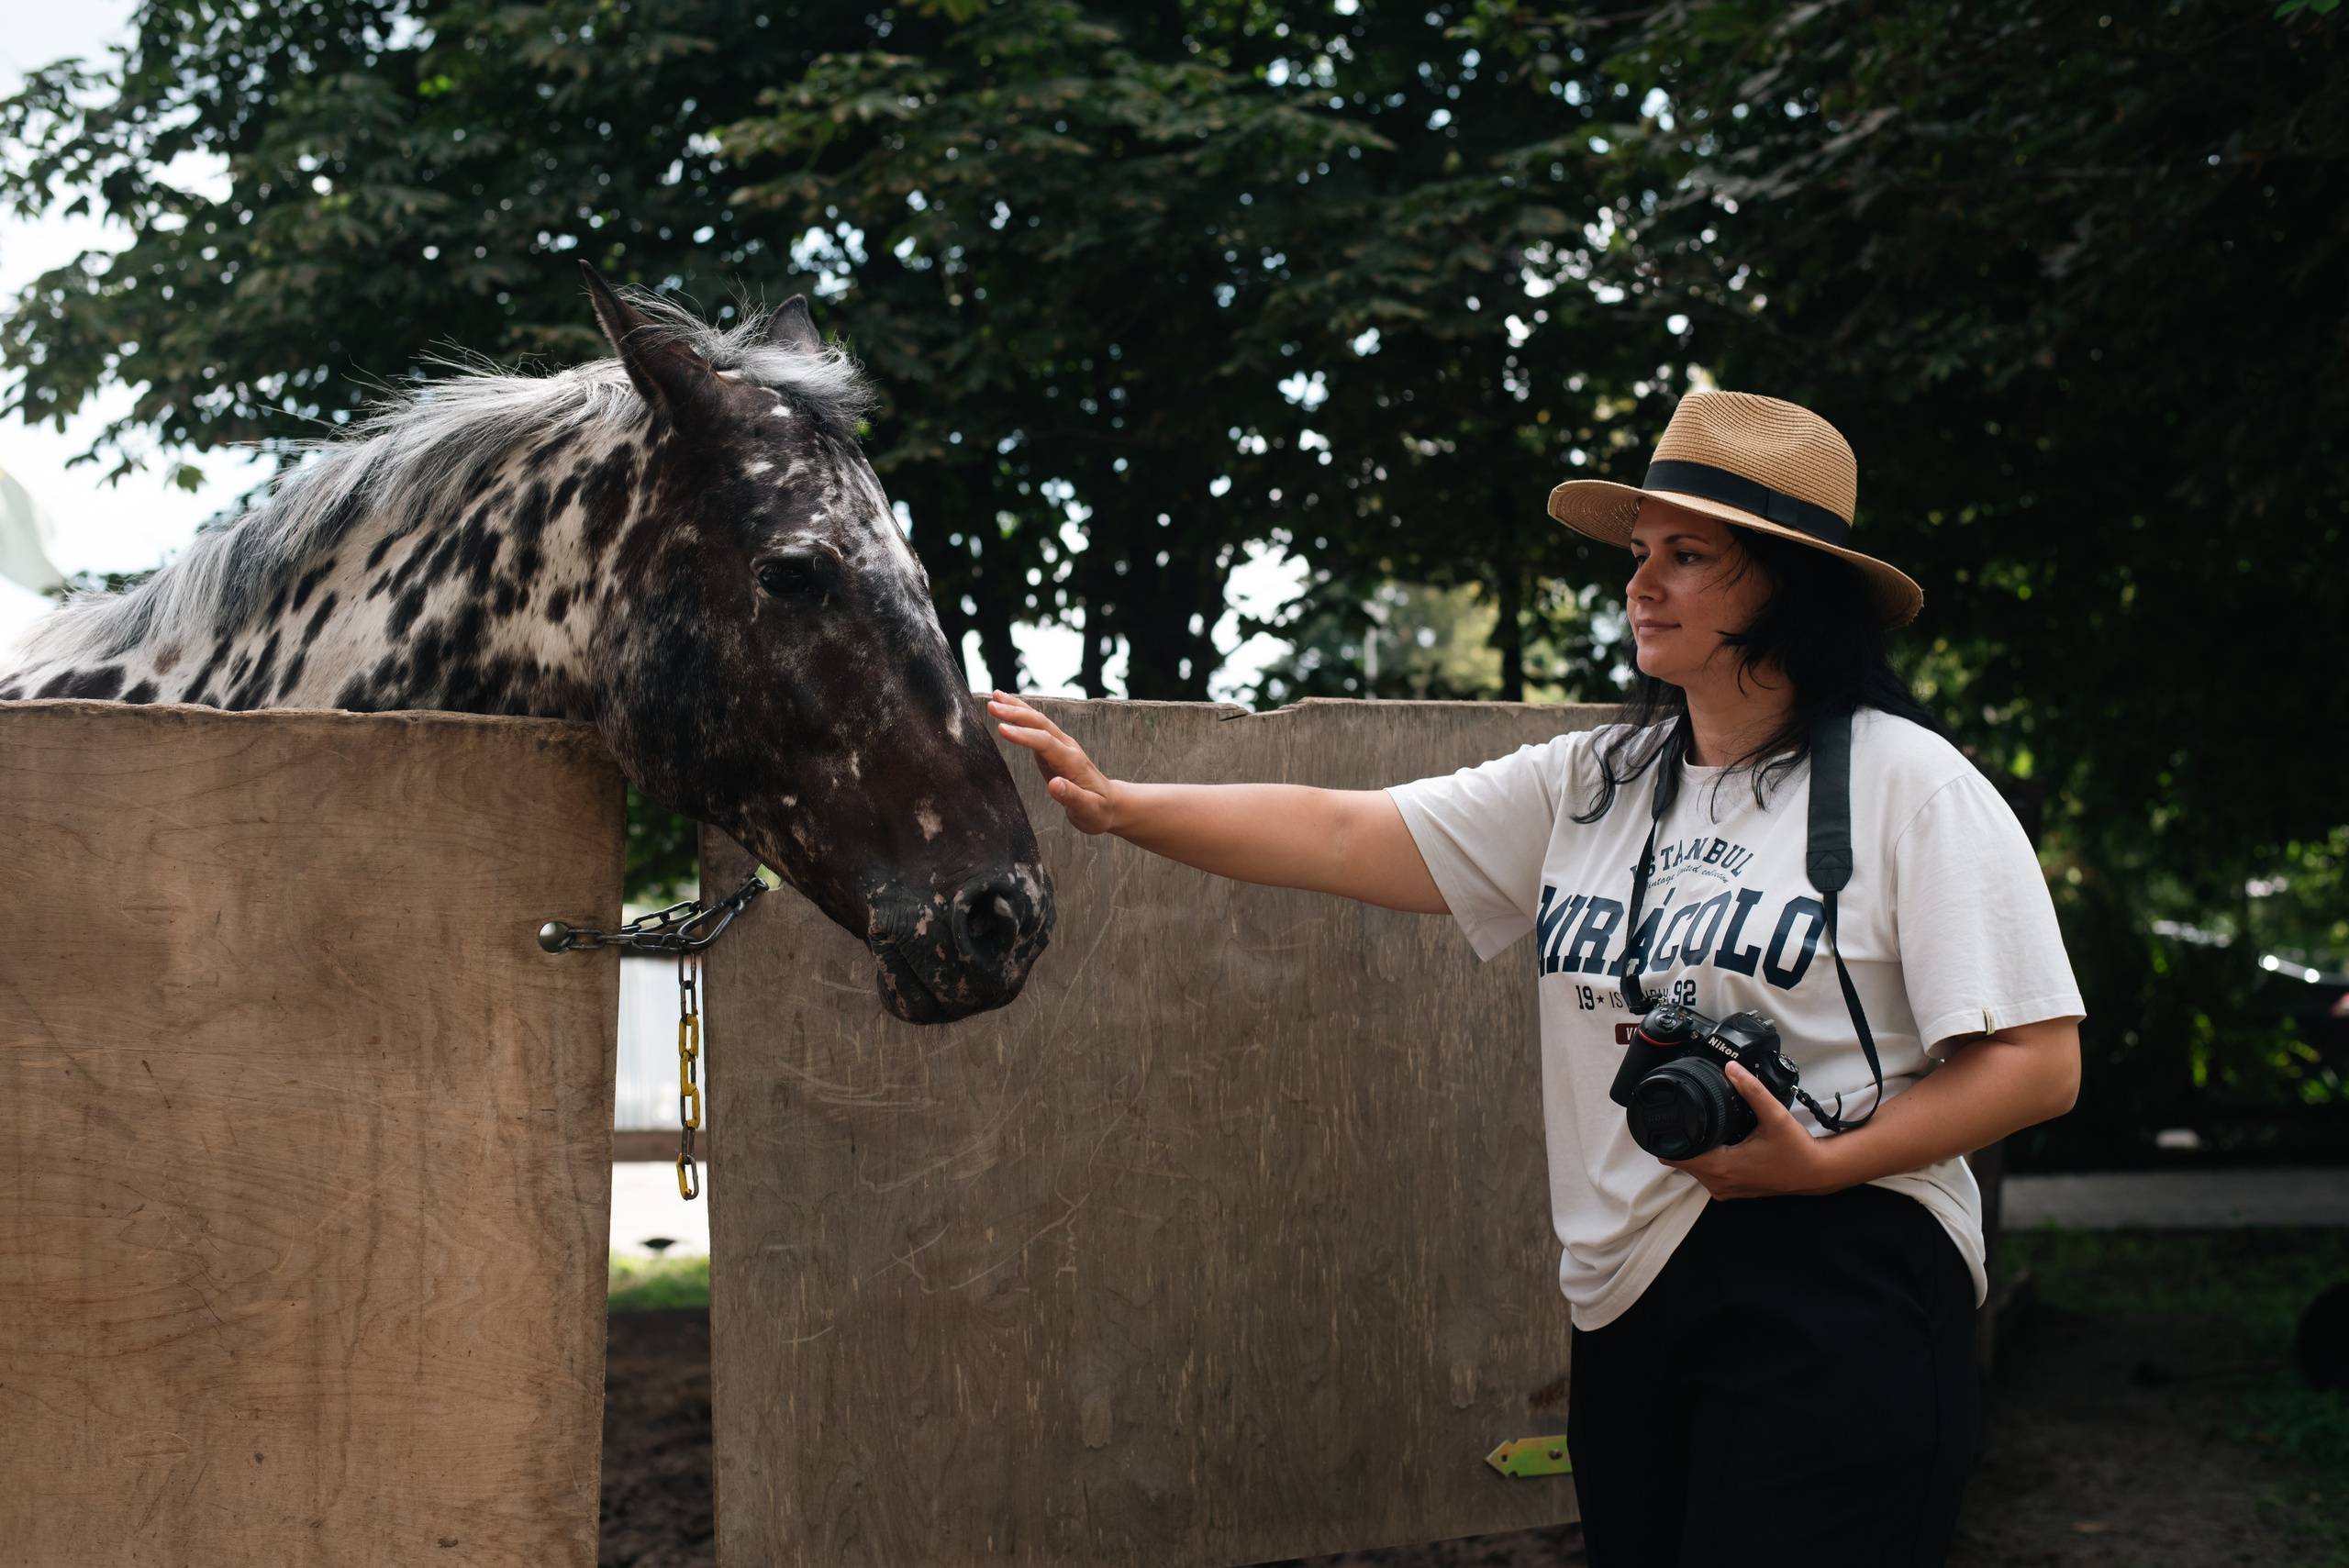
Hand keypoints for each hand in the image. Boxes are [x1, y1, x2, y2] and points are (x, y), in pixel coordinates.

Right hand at [987, 691, 1120, 833]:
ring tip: (995, 696)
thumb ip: (1072, 797)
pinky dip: (1022, 716)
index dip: (1023, 735)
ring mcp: (1061, 746)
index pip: (1045, 743)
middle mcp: (1067, 748)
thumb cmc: (1098, 809)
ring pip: (1038, 721)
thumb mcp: (1088, 810)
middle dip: (1016, 713)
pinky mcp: (1054, 748)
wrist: (1110, 803)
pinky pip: (1036, 728)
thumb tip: (1054, 786)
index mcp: (1072, 762)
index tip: (1001, 728)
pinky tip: (1009, 709)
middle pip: (1040, 724)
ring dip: (1017, 708)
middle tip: (991, 705)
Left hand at [1660, 1062, 1848, 1199]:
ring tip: (1709, 1129)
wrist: (1816, 1173)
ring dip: (1696, 1150)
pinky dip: (1709, 1160)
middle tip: (1693, 1118)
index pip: (1676, 1156)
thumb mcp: (1774, 1115)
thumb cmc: (1796, 1150)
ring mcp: (1726, 1190)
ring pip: (1695, 1169)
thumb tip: (1732, 1068)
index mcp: (1722, 1167)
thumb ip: (1752, 1090)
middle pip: (1682, 1161)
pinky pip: (1709, 1175)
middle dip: (1683, 1140)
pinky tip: (1721, 1143)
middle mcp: (1719, 1183)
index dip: (1667, 1138)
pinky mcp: (1733, 1191)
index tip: (1669, 1121)